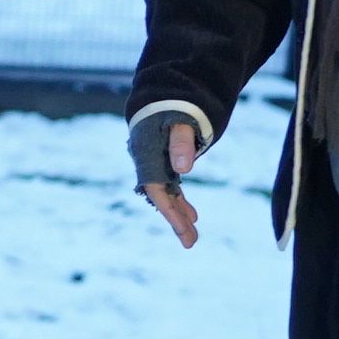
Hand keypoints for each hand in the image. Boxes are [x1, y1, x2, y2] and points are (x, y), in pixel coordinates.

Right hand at [129, 110, 201, 249]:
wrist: (162, 96)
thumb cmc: (172, 106)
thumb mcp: (180, 120)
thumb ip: (181, 142)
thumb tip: (184, 169)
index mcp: (146, 152)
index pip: (155, 187)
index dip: (168, 208)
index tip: (184, 226)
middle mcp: (147, 162)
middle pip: (160, 196)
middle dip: (175, 219)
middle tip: (191, 242)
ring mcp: (154, 163)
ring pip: (167, 194)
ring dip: (179, 214)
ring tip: (192, 237)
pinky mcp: (163, 163)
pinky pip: (171, 187)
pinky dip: (180, 201)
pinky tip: (192, 216)